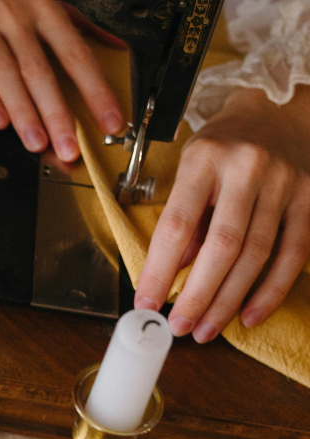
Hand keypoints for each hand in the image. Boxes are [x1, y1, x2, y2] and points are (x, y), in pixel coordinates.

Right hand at [0, 0, 124, 161]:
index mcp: (44, 7)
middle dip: (57, 114)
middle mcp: (15, 16)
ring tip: (36, 144)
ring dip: (23, 113)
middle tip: (68, 148)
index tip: (110, 120)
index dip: (95, 90)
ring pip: (6, 74)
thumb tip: (115, 44)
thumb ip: (77, 19)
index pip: (75, 54)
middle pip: (40, 71)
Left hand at [135, 85, 309, 340]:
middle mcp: (247, 170)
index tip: (145, 301)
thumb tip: (174, 272)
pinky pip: (294, 254)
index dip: (160, 269)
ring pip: (257, 255)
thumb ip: (185, 217)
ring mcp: (285, 184)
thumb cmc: (224, 144)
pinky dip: (271, 290)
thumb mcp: (190, 167)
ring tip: (206, 328)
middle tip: (179, 326)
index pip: (177, 225)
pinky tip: (249, 314)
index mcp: (205, 159)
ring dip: (229, 300)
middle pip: (222, 246)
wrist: (279, 110)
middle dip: (198, 295)